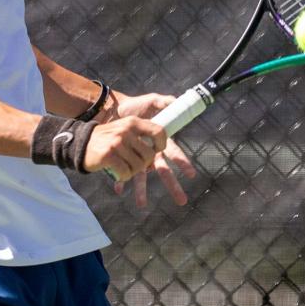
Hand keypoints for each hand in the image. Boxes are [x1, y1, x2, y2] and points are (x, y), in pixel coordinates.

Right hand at [84, 116, 166, 180]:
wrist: (80, 143)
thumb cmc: (107, 140)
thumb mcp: (124, 129)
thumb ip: (141, 134)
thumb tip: (159, 148)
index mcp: (133, 122)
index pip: (159, 131)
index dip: (161, 145)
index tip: (155, 152)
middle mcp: (126, 130)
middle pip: (149, 155)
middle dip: (144, 164)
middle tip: (134, 165)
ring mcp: (117, 142)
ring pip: (138, 166)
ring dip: (132, 172)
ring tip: (123, 168)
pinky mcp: (109, 155)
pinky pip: (126, 172)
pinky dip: (123, 177)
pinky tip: (117, 174)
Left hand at [105, 92, 197, 207]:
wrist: (114, 109)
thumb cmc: (135, 106)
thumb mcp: (152, 100)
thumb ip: (165, 101)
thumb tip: (177, 100)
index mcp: (160, 141)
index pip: (174, 153)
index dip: (183, 163)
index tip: (191, 174)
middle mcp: (151, 153)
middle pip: (163, 171)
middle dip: (172, 185)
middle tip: (182, 200)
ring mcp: (137, 157)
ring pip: (142, 177)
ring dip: (142, 190)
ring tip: (142, 205)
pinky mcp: (124, 158)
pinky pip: (122, 172)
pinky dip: (120, 181)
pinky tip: (118, 190)